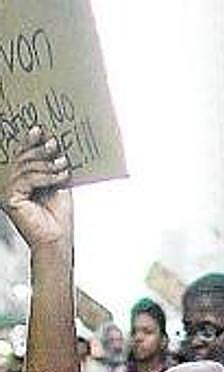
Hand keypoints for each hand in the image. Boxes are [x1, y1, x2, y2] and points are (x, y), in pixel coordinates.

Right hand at [2, 127, 72, 247]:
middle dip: (40, 149)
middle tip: (54, 144)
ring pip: (25, 167)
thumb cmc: (58, 216)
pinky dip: (46, 177)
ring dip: (47, 164)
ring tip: (63, 165)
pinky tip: (60, 177)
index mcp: (21, 179)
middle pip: (22, 158)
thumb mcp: (58, 184)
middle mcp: (11, 183)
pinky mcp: (10, 198)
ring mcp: (8, 190)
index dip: (29, 141)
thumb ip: (52, 167)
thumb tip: (56, 146)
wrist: (58, 238)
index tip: (40, 130)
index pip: (22, 155)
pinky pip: (26, 180)